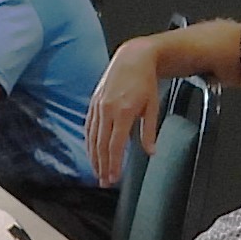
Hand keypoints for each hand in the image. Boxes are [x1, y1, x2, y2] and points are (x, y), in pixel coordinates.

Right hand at [85, 38, 164, 184]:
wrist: (133, 58)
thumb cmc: (145, 81)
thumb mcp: (152, 107)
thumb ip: (148, 131)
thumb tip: (150, 151)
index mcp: (123, 111)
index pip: (115, 145)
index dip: (113, 164)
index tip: (114, 177)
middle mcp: (107, 109)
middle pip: (101, 145)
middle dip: (102, 166)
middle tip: (104, 181)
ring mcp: (98, 105)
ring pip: (92, 137)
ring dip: (94, 157)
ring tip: (97, 172)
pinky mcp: (93, 102)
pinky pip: (88, 126)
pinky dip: (89, 142)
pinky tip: (91, 152)